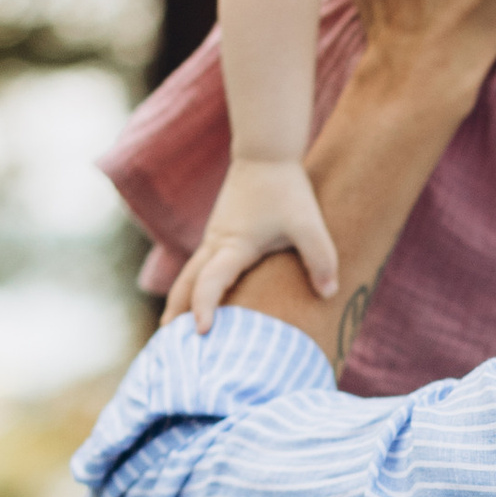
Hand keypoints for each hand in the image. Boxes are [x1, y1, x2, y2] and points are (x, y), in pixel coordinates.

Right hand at [164, 154, 339, 334]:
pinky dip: (191, 286)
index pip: (210, 282)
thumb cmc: (286, 189)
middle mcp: (216, 244)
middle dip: (176, 312)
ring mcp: (214, 238)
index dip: (204, 307)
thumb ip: (320, 258)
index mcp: (233, 246)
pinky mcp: (220, 233)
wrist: (265, 153)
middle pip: (185, 284)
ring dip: (179, 300)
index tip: (202, 332)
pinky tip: (196, 299)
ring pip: (188, 275)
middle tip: (167, 343)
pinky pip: (198, 266)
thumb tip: (329, 294)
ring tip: (173, 329)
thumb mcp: (308, 224)